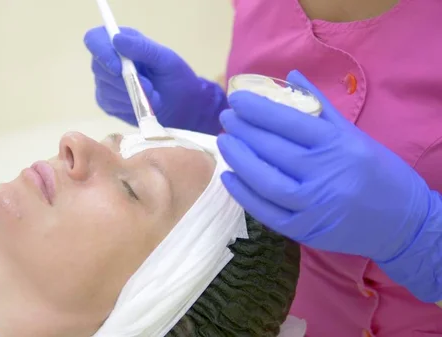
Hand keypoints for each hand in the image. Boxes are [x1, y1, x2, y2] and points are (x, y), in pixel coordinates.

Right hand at [84, 26, 225, 134]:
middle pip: (98, 68)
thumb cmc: (175, 78)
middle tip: (149, 87)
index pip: (95, 40)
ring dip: (131, 96)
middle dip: (124, 81)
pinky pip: (110, 104)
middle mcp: (109, 60)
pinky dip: (128, 106)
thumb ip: (142, 48)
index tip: (118, 68)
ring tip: (152, 96)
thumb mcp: (165, 59)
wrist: (182, 106)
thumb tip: (116, 39)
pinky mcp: (108, 102)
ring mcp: (106, 83)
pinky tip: (141, 104)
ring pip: (105, 89)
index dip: (101, 52)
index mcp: (122, 42)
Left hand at [217, 70, 435, 263]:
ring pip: (265, 180)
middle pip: (273, 148)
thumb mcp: (354, 135)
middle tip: (226, 118)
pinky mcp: (304, 230)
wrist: (403, 223)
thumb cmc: (379, 172)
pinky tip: (228, 176)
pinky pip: (266, 212)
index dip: (258, 109)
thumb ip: (320, 106)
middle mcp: (326, 174)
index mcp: (339, 145)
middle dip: (244, 130)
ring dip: (239, 159)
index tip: (236, 99)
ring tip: (225, 141)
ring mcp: (314, 205)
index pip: (290, 121)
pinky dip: (243, 194)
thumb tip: (290, 75)